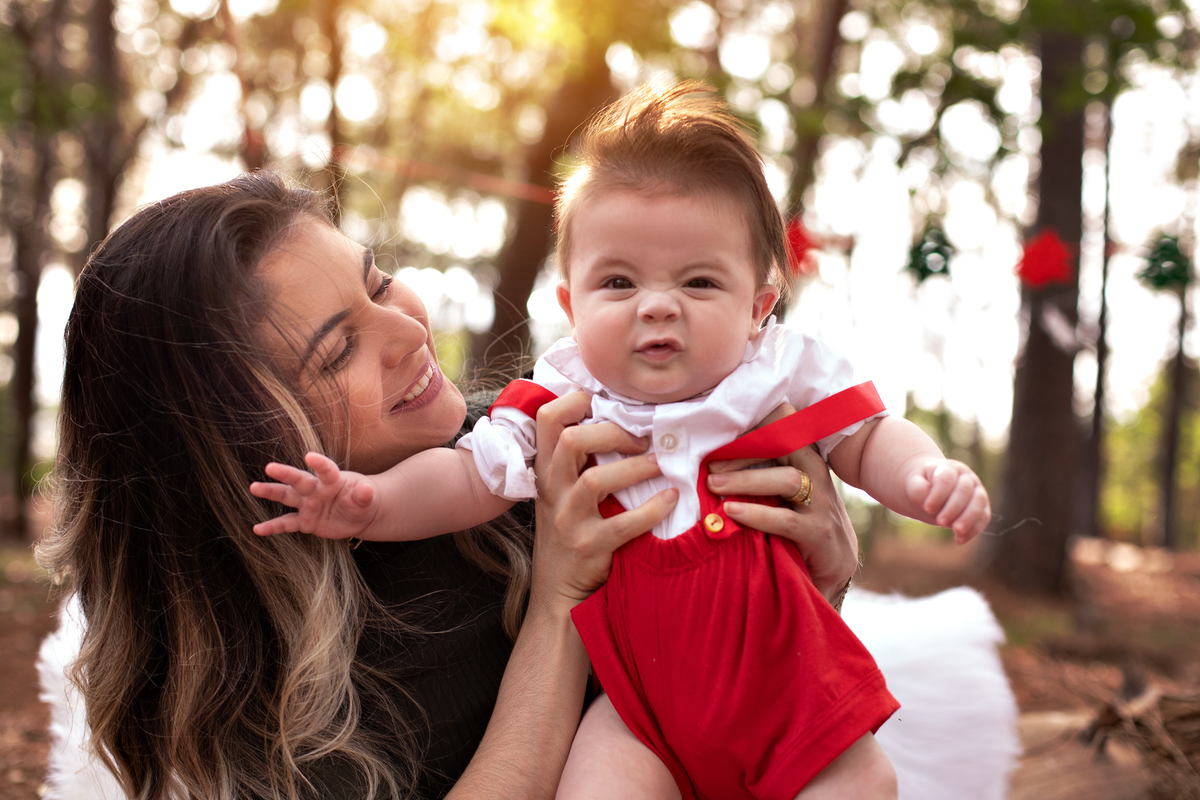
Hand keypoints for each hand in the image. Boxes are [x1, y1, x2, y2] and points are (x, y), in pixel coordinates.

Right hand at [249, 452, 378, 537]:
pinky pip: (287, 524)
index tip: (310, 457)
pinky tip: (257, 529)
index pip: (326, 470)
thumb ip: (363, 495)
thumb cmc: (362, 500)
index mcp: (333, 480)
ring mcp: (308, 504)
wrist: (359, 514)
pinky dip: (273, 527)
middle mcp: (316, 490)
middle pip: (299, 480)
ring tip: (254, 487)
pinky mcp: (305, 521)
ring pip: (287, 496)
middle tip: (270, 467)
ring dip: (271, 492)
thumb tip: (365, 490)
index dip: (319, 463)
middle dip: (285, 474)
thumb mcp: (366, 499)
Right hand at [531, 392, 678, 613]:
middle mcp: (553, 491)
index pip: (547, 419)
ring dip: (636, 468)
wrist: (559, 594)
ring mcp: (568, 520)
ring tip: (661, 465)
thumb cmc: (569, 535)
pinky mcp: (589, 547)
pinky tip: (671, 500)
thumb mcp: (561, 494)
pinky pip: (623, 524)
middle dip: (611, 431)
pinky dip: (653, 509)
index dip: (574, 400)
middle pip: (570, 441)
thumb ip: (578, 462)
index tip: (606, 402)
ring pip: (596, 481)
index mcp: (546, 472)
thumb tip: (621, 420)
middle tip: (642, 438)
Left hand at [706, 404, 857, 603]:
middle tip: (709, 464)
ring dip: (744, 481)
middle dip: (742, 449)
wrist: (834, 564)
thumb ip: (756, 471)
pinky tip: (732, 512)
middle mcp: (815, 472)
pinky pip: (784, 520)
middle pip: (784, 443)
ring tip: (713, 485)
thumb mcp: (778, 489)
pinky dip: (755, 514)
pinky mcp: (818, 532)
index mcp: (802, 456)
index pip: (782, 422)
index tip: (718, 435)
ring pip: (784, 479)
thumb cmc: (796, 519)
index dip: (751, 424)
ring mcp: (821, 502)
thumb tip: (709, 460)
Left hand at [906, 458, 990, 543]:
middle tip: (940, 522)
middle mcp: (966, 477)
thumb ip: (918, 490)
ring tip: (956, 531)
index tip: (927, 508)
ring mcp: (977, 491)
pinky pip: (983, 517)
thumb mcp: (914, 485)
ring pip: (979, 502)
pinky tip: (959, 540)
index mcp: (948, 468)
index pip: (947, 478)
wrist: (931, 489)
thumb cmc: (922, 486)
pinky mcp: (982, 507)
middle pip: (964, 490)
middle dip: (953, 507)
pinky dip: (973, 530)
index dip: (938, 494)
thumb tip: (928, 503)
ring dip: (968, 518)